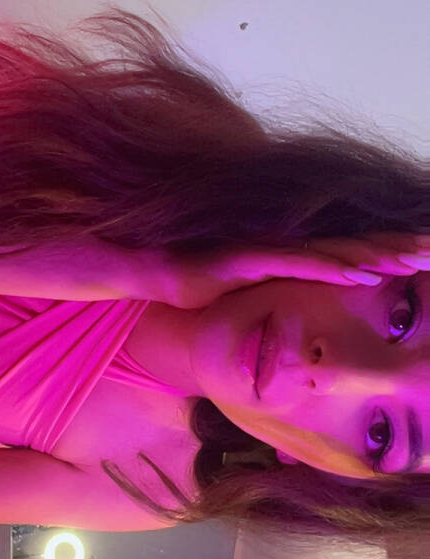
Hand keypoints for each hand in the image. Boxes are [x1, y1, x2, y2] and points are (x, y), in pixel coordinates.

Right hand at [172, 231, 429, 308]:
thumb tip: (309, 312)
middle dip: (398, 248)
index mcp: (294, 257)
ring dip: (377, 256)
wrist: (155, 276)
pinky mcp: (251, 260)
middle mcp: (289, 248)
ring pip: (335, 252)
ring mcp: (271, 250)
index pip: (352, 255)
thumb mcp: (254, 297)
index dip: (390, 255)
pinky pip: (298, 264)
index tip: (425, 259)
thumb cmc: (203, 288)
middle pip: (355, 246)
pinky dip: (331, 268)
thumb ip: (284, 298)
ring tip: (414, 259)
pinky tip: (358, 272)